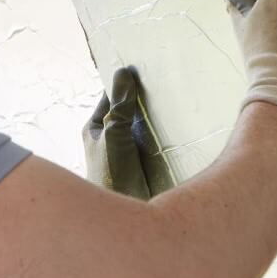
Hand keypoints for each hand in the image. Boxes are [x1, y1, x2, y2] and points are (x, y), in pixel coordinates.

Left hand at [83, 65, 174, 200]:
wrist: (125, 211)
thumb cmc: (111, 173)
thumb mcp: (115, 134)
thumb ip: (121, 106)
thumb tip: (124, 73)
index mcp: (95, 128)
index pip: (111, 97)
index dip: (125, 83)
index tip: (144, 66)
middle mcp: (110, 137)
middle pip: (129, 111)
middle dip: (145, 99)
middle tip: (167, 81)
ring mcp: (128, 150)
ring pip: (144, 126)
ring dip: (158, 118)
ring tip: (178, 101)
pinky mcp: (145, 162)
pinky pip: (156, 142)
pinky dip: (166, 134)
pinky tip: (181, 128)